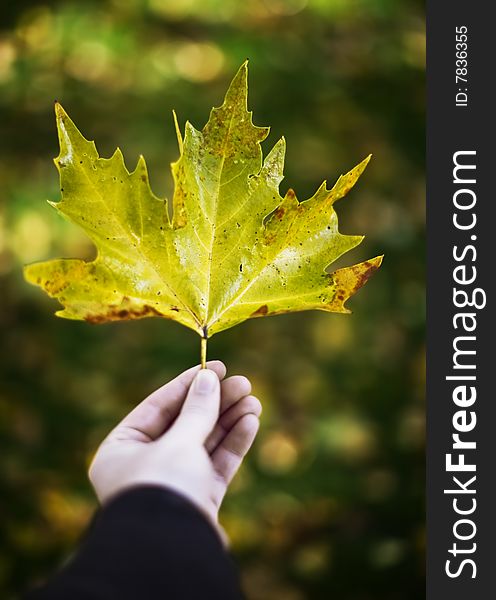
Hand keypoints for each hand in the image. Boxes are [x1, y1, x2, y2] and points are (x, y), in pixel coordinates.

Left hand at [88, 361, 260, 534]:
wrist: (171, 554)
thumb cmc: (162, 490)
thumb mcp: (178, 443)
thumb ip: (197, 410)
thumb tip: (209, 377)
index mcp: (122, 450)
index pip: (158, 406)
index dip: (188, 384)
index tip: (215, 367)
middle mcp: (146, 465)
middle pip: (186, 423)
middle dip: (216, 402)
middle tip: (243, 382)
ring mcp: (174, 483)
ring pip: (205, 443)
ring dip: (230, 419)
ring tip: (253, 399)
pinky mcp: (198, 499)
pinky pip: (217, 464)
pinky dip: (234, 442)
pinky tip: (252, 421)